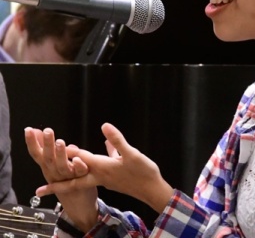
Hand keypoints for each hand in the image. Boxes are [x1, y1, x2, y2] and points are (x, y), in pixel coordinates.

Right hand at [25, 127, 98, 231]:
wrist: (79, 206)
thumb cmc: (66, 181)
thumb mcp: (53, 165)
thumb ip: (49, 148)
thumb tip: (39, 130)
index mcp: (48, 168)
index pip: (38, 154)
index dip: (32, 143)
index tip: (29, 130)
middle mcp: (55, 174)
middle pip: (49, 159)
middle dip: (47, 144)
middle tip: (47, 131)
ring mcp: (67, 179)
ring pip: (62, 167)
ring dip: (61, 155)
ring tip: (60, 142)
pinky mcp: (81, 182)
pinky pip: (79, 173)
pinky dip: (78, 166)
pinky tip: (78, 159)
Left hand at [35, 123, 173, 213]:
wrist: (152, 189)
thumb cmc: (143, 171)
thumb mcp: (131, 153)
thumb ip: (117, 140)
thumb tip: (104, 125)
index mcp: (104, 168)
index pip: (82, 159)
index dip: (70, 152)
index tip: (54, 148)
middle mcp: (101, 176)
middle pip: (74, 181)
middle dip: (57, 186)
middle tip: (39, 192)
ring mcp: (105, 181)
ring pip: (82, 180)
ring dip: (69, 179)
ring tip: (58, 177)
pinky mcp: (111, 182)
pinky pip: (93, 177)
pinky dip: (87, 172)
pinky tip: (94, 160)